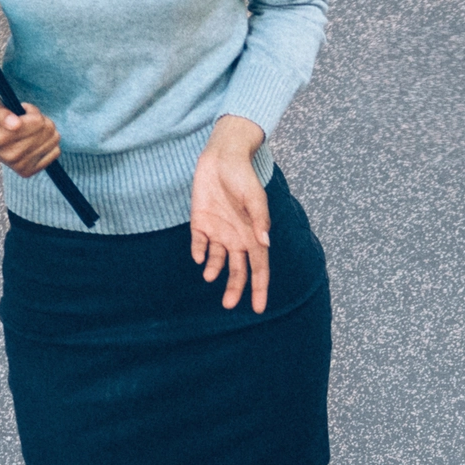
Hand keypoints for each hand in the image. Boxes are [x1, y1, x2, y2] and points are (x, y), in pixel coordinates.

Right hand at [0, 89, 62, 177]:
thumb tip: (15, 124)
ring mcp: (19, 166)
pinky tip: (33, 140)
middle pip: (48, 129)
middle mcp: (10, 155)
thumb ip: (0, 112)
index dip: (31, 110)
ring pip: (54, 139)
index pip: (38, 121)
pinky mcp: (27, 171)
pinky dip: (48, 142)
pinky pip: (55, 152)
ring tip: (27, 129)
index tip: (20, 110)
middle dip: (38, 119)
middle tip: (24, 120)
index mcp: (0, 138)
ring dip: (43, 130)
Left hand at [188, 114, 271, 311]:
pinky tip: (199, 256)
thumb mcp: (254, 196)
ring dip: (214, 270)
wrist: (221, 156)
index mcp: (254, 234)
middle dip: (235, 288)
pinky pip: (199, 243)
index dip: (259, 288)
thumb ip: (259, 220)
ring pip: (217, 260)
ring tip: (210, 277)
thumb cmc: (243, 175)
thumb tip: (265, 243)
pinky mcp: (200, 222)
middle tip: (228, 304)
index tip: (258, 308)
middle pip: (238, 270)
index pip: (259, 267)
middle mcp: (237, 237)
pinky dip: (199, 251)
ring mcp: (218, 231)